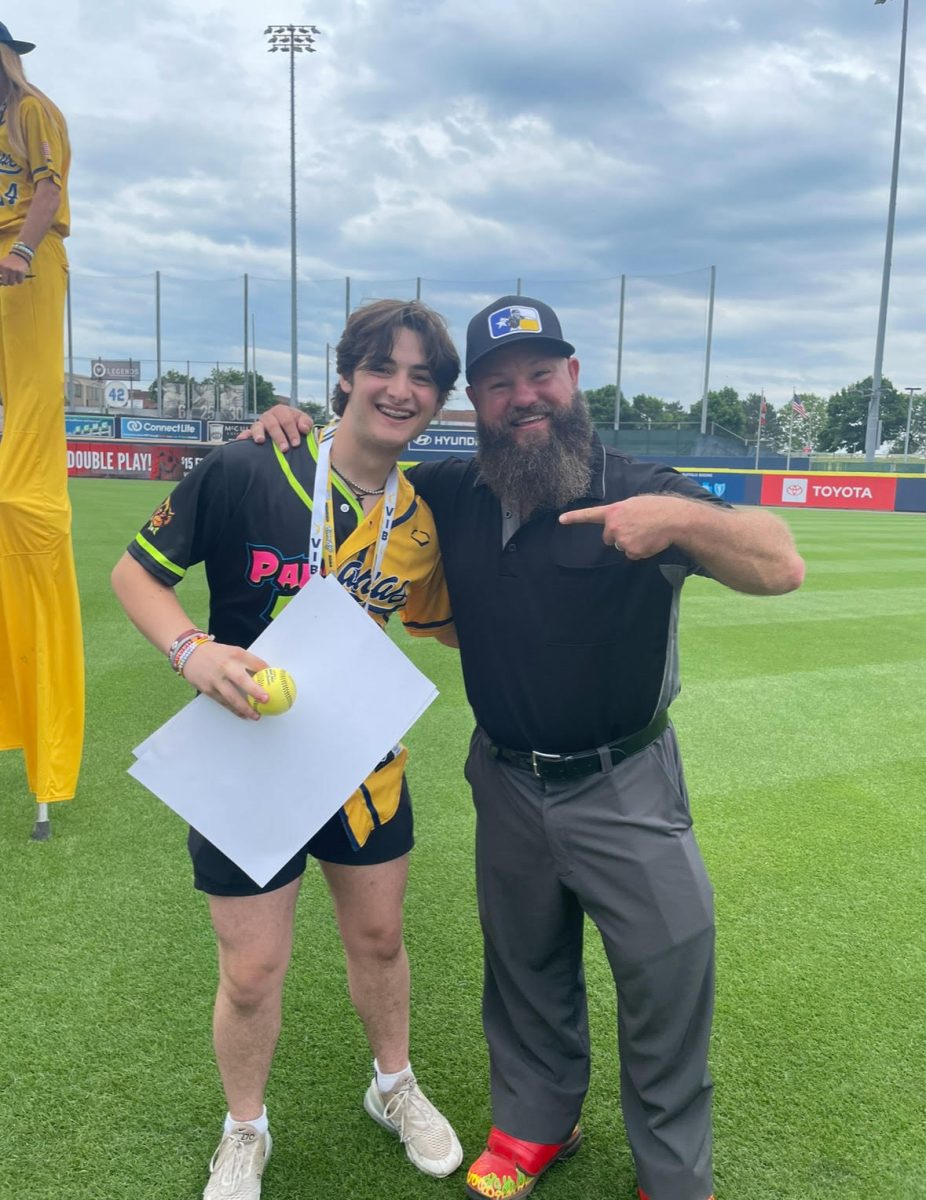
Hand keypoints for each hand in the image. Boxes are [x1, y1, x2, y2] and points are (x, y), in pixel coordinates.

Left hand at [0, 253, 27, 285]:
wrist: (20, 256)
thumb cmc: (9, 262)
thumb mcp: (2, 265)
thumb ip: (1, 273)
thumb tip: (2, 284)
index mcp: (0, 266)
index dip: (1, 280)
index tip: (3, 280)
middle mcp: (6, 268)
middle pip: (5, 282)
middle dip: (7, 282)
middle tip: (9, 280)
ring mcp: (13, 270)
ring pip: (12, 283)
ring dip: (13, 282)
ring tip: (14, 277)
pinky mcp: (20, 272)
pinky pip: (19, 282)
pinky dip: (20, 280)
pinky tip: (19, 275)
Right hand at [179, 640, 270, 718]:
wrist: (190, 653)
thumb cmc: (218, 654)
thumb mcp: (233, 652)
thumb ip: (248, 662)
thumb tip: (267, 675)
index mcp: (236, 654)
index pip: (256, 663)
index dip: (267, 673)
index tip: (277, 682)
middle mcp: (226, 666)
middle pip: (242, 680)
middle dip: (255, 691)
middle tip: (266, 700)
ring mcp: (216, 678)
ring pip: (231, 696)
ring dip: (245, 708)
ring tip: (256, 716)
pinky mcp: (208, 689)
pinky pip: (223, 702)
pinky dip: (234, 709)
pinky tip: (242, 715)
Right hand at [238, 404, 314, 450]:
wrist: (288, 430)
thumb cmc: (297, 425)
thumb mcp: (304, 422)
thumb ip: (306, 423)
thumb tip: (303, 427)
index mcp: (282, 411)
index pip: (287, 419)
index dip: (292, 431)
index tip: (296, 444)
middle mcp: (269, 416)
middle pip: (272, 424)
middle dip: (279, 436)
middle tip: (284, 449)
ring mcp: (260, 424)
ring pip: (257, 426)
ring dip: (259, 433)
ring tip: (260, 441)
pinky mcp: (252, 432)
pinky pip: (246, 433)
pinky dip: (244, 436)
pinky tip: (240, 440)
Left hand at [559, 493, 686, 558]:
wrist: (673, 519)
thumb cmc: (656, 508)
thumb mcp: (634, 503)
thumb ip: (621, 512)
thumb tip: (619, 522)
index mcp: (614, 511)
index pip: (590, 515)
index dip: (574, 517)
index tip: (561, 519)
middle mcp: (613, 526)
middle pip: (609, 538)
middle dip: (619, 535)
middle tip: (636, 527)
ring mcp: (621, 540)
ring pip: (622, 546)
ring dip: (632, 542)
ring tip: (646, 532)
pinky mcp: (631, 551)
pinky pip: (632, 554)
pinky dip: (640, 550)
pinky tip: (649, 540)